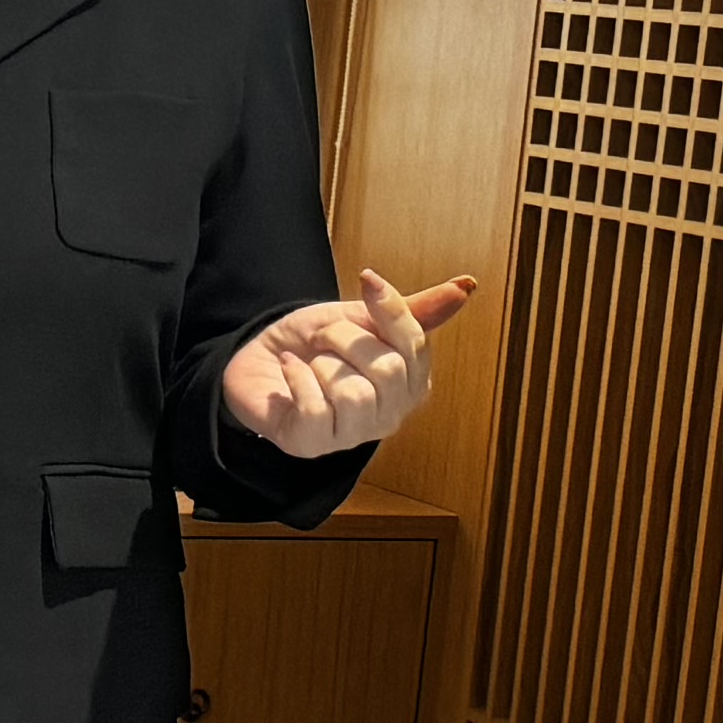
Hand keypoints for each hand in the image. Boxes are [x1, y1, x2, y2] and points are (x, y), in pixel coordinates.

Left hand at [221, 269, 474, 459]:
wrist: (255, 359)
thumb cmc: (314, 344)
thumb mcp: (362, 318)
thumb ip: (411, 311)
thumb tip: (466, 286)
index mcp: (411, 383)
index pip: (416, 346)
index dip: (390, 309)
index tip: (367, 278)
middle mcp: (390, 415)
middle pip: (387, 370)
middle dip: (346, 338)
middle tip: (322, 337)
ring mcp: (351, 436)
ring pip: (354, 393)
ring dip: (321, 363)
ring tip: (308, 360)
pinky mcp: (311, 445)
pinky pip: (315, 409)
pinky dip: (297, 378)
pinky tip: (288, 370)